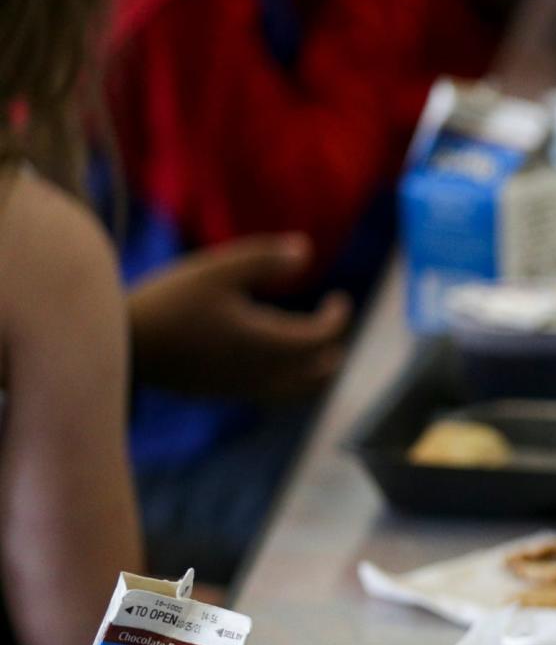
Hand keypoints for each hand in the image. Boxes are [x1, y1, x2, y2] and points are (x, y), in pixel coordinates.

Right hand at [127, 234, 350, 403]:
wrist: (126, 346)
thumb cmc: (171, 302)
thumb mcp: (217, 270)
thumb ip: (263, 259)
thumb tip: (306, 251)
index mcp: (268, 345)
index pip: (321, 339)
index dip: (337, 319)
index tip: (339, 299)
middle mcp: (262, 375)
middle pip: (319, 374)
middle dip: (332, 349)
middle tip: (331, 322)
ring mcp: (244, 389)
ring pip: (298, 391)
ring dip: (314, 369)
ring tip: (311, 344)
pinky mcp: (224, 394)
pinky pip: (273, 394)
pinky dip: (289, 378)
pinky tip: (273, 354)